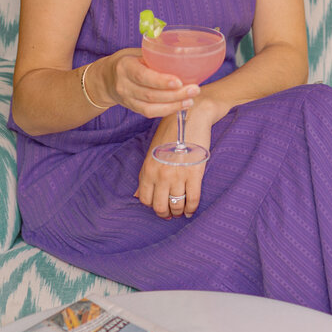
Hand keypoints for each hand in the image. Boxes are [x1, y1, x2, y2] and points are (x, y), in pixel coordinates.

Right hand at [101, 49, 199, 119]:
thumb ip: (154, 54)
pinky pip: (150, 113)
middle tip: (195, 89)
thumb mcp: (136, 52)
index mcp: (125, 67)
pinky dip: (167, 110)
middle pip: (150, 95)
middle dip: (175, 95)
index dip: (161, 81)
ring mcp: (127, 100)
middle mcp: (124, 86)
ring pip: (151, 108)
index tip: (179, 81)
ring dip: (174, 105)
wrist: (106, 78)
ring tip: (191, 100)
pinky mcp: (133, 108)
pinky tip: (181, 105)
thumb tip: (183, 52)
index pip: (143, 76)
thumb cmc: (127, 61)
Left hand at [134, 102, 214, 218]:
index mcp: (148, 168)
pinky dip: (192, 208)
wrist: (191, 116)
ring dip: (179, 211)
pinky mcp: (194, 173)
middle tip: (172, 214)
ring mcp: (177, 175)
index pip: (145, 199)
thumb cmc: (171, 132)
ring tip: (182, 212)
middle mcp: (160, 175)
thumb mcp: (152, 151)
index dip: (153, 206)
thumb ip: (146, 174)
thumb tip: (137, 195)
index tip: (160, 207)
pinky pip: (192, 199)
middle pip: (161, 206)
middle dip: (166, 213)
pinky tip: (191, 210)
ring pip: (177, 205)